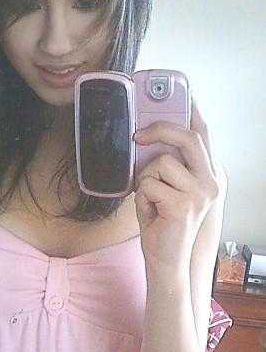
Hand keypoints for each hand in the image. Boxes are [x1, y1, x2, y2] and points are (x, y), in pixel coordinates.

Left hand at [133, 97, 221, 274]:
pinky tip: (151, 212)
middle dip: (160, 128)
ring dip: (145, 179)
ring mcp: (200, 192)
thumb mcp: (167, 188)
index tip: (184, 93)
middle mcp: (211, 181)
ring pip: (160, 163)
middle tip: (139, 135)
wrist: (166, 259)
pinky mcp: (183, 204)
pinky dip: (141, 198)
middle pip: (187, 137)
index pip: (203, 134)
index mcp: (209, 174)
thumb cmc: (164, 223)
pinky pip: (148, 184)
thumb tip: (148, 138)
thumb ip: (166, 165)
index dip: (192, 111)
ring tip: (151, 199)